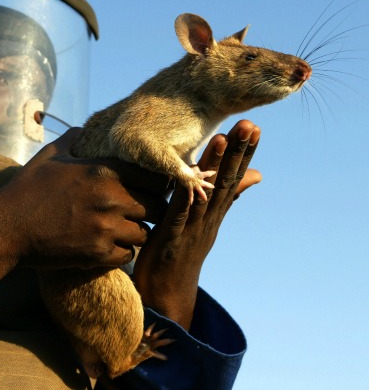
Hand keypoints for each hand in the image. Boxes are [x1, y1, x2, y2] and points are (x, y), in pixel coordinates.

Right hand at [0, 127, 167, 326]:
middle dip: (151, 209)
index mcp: (104, 171)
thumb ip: (75, 139)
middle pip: (157, 208)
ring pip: (145, 233)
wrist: (7, 227)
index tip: (150, 187)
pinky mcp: (97, 253)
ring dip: (137, 231)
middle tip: (139, 210)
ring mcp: (105, 229)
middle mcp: (111, 199)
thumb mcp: (50, 155)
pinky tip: (110, 244)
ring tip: (123, 229)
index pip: (155, 177)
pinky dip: (122, 251)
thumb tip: (88, 130)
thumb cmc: (27, 189)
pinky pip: (128, 255)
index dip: (157, 183)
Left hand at [132, 119, 261, 328]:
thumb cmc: (181, 253)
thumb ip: (225, 199)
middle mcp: (208, 218)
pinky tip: (190, 178)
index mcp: (214, 213)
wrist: (166, 294)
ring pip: (207, 194)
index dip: (243, 154)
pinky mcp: (172, 239)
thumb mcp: (206, 223)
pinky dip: (186, 195)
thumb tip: (255, 176)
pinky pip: (180, 213)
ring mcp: (192, 228)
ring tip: (223, 139)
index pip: (232, 179)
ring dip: (215, 167)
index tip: (254, 128)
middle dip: (238, 153)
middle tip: (250, 125)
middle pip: (226, 182)